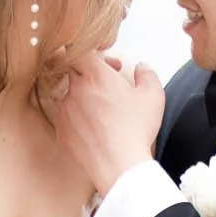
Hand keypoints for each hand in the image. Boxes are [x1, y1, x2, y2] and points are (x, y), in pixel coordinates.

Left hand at [54, 55, 165, 192]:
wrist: (120, 165)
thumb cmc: (136, 130)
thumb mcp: (153, 96)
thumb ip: (147, 74)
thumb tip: (141, 67)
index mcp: (97, 76)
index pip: (82, 51)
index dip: (97, 56)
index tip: (111, 67)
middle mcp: (76, 89)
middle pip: (74, 71)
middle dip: (89, 75)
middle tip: (107, 87)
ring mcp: (65, 110)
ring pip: (69, 94)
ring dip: (83, 97)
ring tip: (102, 111)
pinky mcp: (61, 130)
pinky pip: (65, 117)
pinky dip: (77, 118)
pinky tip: (95, 129)